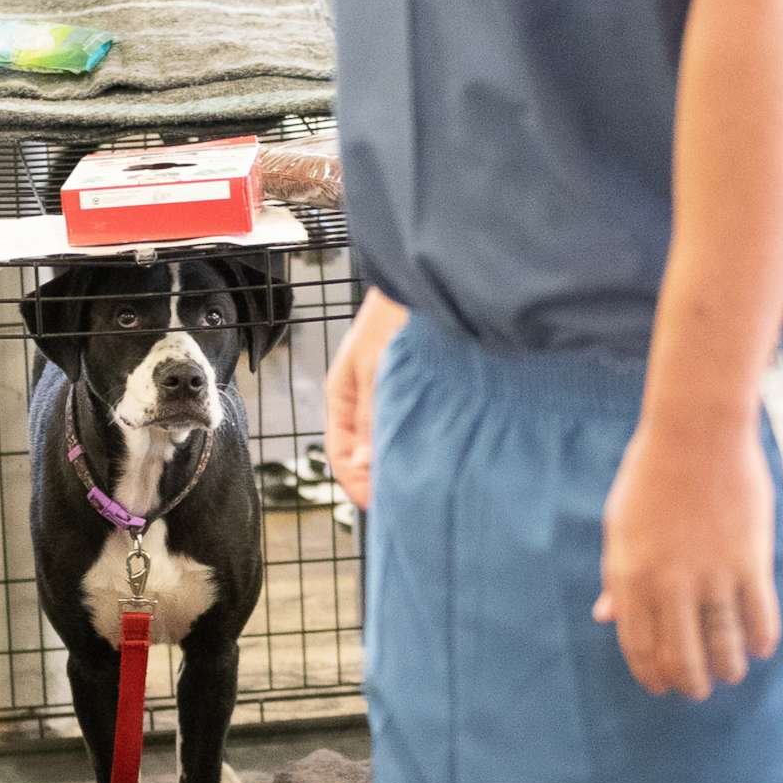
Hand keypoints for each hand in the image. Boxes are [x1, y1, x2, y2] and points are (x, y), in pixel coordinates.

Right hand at [324, 288, 408, 510]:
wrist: (430, 277)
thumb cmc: (395, 314)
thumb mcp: (377, 367)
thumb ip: (372, 417)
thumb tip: (363, 465)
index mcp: (344, 394)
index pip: (340, 453)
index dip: (356, 483)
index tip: (380, 504)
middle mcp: (366, 397)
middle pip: (367, 452)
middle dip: (382, 476)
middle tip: (408, 500)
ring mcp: (391, 392)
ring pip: (393, 439)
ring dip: (405, 459)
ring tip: (427, 480)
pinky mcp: (420, 387)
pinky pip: (416, 424)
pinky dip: (423, 440)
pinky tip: (442, 451)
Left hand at [596, 413, 781, 700]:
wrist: (697, 431)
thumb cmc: (653, 474)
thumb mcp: (621, 524)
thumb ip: (616, 576)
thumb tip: (605, 617)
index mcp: (629, 574)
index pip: (639, 646)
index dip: (651, 674)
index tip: (662, 686)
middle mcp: (668, 582)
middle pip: (681, 657)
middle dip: (690, 682)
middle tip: (699, 689)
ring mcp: (710, 573)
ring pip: (723, 646)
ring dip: (727, 669)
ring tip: (731, 673)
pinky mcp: (749, 560)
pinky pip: (758, 618)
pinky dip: (760, 640)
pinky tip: (760, 646)